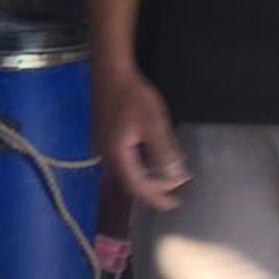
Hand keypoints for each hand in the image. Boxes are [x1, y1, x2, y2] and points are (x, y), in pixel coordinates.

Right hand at [93, 70, 189, 211]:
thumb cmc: (133, 97)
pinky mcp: (104, 137)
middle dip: (152, 189)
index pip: (137, 187)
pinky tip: (150, 161)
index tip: (173, 205)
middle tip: (174, 192)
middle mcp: (105, 156)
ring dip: (146, 178)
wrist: (109, 73)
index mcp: (117, 156)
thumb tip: (176, 177)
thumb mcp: (153, 125)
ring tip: (165, 179)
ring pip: (126, 172)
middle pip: (129, 182)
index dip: (155, 198)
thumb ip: (164, 152)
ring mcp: (102, 146)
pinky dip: (139, 166)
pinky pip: (123, 161)